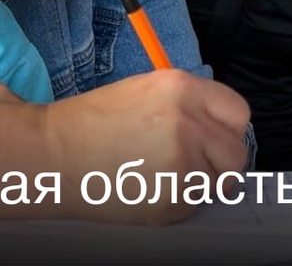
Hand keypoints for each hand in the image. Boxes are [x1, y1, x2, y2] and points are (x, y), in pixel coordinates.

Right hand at [44, 69, 249, 224]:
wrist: (53, 155)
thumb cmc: (92, 124)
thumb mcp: (145, 91)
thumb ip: (188, 104)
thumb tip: (218, 127)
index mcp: (180, 87)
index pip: (238, 111)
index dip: (226, 127)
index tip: (214, 137)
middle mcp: (187, 121)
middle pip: (236, 152)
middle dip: (219, 162)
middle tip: (190, 163)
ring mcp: (183, 161)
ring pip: (218, 182)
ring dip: (198, 183)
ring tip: (160, 174)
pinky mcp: (173, 197)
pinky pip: (194, 204)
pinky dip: (177, 202)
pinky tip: (146, 188)